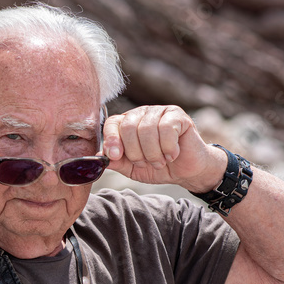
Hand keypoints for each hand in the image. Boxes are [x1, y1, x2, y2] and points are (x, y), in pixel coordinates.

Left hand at [103, 105, 226, 192]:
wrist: (186, 171)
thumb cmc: (158, 166)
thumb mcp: (132, 168)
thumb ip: (116, 162)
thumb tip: (97, 158)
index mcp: (127, 124)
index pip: (112, 123)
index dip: (111, 139)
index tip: (115, 156)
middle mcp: (141, 114)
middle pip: (128, 127)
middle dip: (136, 152)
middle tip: (146, 163)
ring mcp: (159, 112)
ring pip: (147, 130)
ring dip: (153, 153)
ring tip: (160, 161)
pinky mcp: (177, 115)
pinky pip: (166, 129)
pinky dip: (168, 148)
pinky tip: (172, 153)